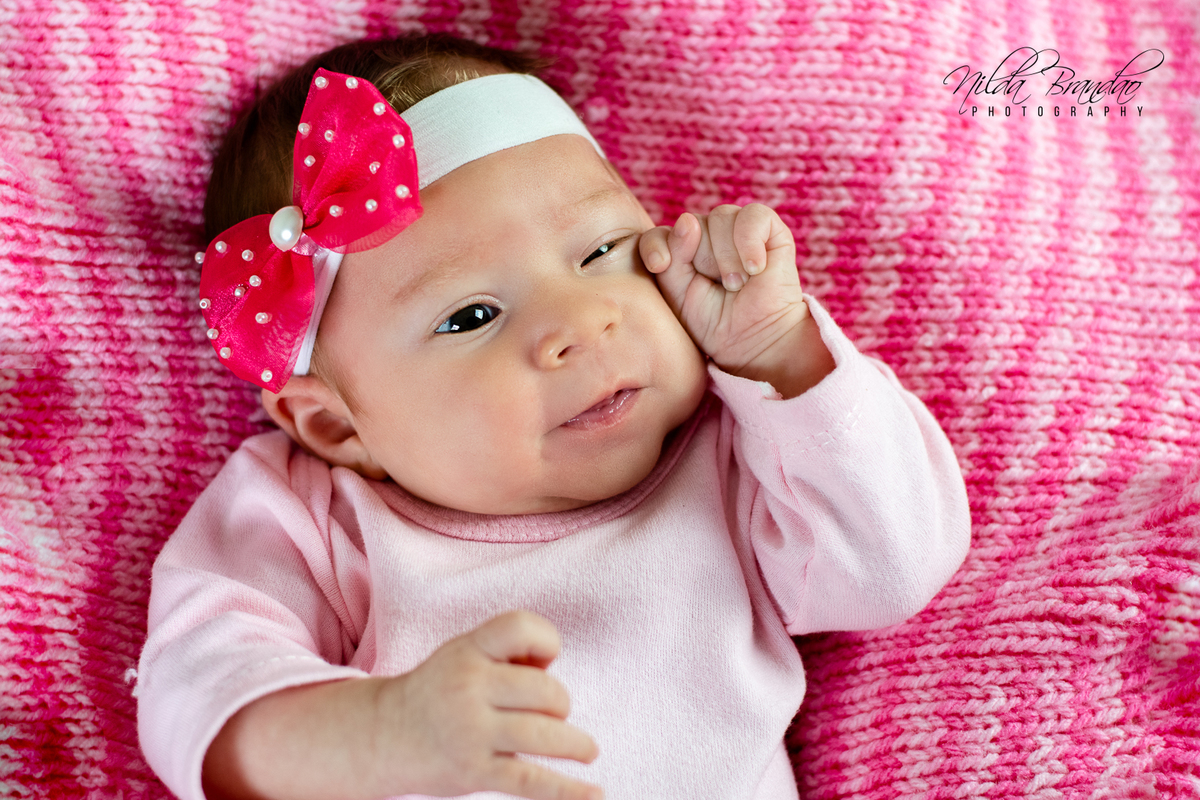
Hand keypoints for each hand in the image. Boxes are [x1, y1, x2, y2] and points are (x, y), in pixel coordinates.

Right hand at [382, 611, 601, 799]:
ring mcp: (471, 732)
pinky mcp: (474, 771)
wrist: (384, 735)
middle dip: (559, 702)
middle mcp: (468, 687)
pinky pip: (530, 781)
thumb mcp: (463, 654)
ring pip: (545, 734)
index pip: (521, 628)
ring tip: (587, 749)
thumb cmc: (439, 689)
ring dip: (575, 743)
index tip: (544, 660)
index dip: (546, 640)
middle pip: (545, 690)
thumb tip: (552, 671)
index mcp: (468, 651)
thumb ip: (507, 653)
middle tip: (549, 712)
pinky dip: (568, 791)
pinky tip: (594, 793)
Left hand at [639, 204, 832, 396]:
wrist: (756, 342)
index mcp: (681, 250)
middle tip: (721, 289)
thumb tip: (687, 220)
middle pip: (692, 223)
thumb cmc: (715, 323)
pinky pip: (753, 216)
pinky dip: (750, 242)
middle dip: (703, 261)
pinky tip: (755, 268)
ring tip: (737, 284)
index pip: (659, 234)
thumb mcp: (680, 299)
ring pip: (721, 217)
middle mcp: (708, 234)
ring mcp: (738, 229)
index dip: (655, 245)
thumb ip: (672, 263)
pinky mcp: (770, 229)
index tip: (658, 265)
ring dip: (727, 258)